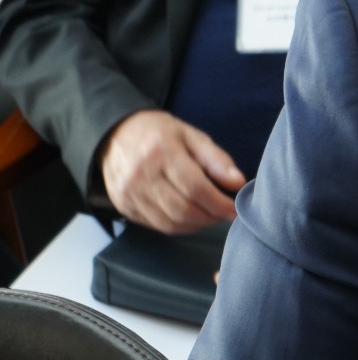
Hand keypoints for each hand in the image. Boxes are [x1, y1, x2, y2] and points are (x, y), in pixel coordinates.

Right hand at [99, 110, 244, 233]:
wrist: (117, 134)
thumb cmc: (160, 133)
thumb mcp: (192, 136)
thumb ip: (216, 159)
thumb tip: (238, 183)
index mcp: (161, 152)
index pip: (195, 188)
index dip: (218, 203)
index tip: (235, 209)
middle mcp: (141, 176)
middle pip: (182, 209)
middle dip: (210, 217)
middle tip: (225, 214)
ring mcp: (128, 194)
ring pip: (169, 223)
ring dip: (196, 225)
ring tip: (211, 217)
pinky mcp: (123, 206)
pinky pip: (156, 225)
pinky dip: (178, 226)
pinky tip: (191, 218)